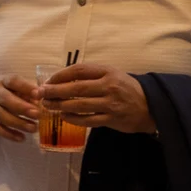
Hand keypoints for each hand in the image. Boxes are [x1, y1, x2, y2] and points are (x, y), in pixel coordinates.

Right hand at [0, 75, 39, 141]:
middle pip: (5, 99)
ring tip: (34, 128)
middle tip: (38, 114)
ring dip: (19, 123)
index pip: (13, 81)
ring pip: (2, 116)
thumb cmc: (5, 97)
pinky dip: (10, 134)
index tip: (39, 94)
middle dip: (22, 107)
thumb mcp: (14, 91)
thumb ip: (27, 94)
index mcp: (3, 82)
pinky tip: (22, 138)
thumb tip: (41, 100)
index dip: (26, 87)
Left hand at [41, 64, 155, 134]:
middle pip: (76, 88)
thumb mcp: (112, 75)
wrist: (150, 106)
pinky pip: (87, 120)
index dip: (60, 75)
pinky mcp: (112, 119)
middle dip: (55, 91)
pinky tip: (63, 116)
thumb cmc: (126, 89)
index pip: (78, 70)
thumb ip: (92, 76)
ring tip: (48, 106)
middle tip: (40, 94)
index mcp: (107, 71)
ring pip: (79, 105)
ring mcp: (110, 104)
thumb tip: (63, 79)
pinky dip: (73, 118)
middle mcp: (109, 86)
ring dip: (60, 105)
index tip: (48, 81)